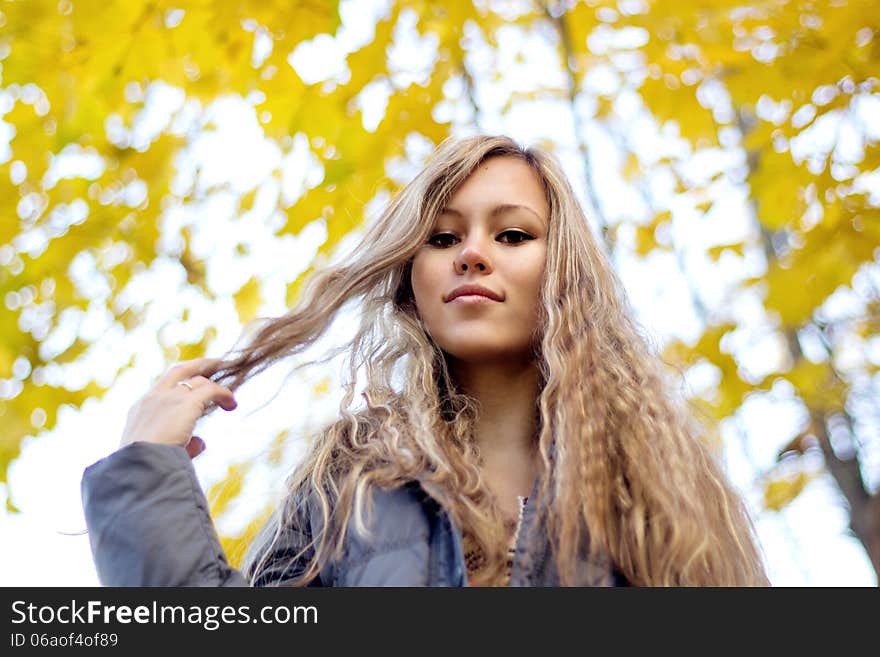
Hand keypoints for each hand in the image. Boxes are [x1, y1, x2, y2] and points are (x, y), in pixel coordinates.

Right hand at [119, 357, 237, 458]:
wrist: (140, 467)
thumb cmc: (146, 467)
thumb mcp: (162, 453)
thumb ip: (183, 444)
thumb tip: (201, 443)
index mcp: (141, 409)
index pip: (163, 388)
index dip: (181, 385)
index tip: (196, 386)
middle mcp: (153, 398)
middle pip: (178, 370)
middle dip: (199, 365)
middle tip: (216, 364)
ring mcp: (169, 397)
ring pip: (198, 380)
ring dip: (215, 385)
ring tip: (228, 395)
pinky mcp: (186, 403)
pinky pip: (211, 390)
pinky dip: (224, 394)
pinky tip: (232, 404)